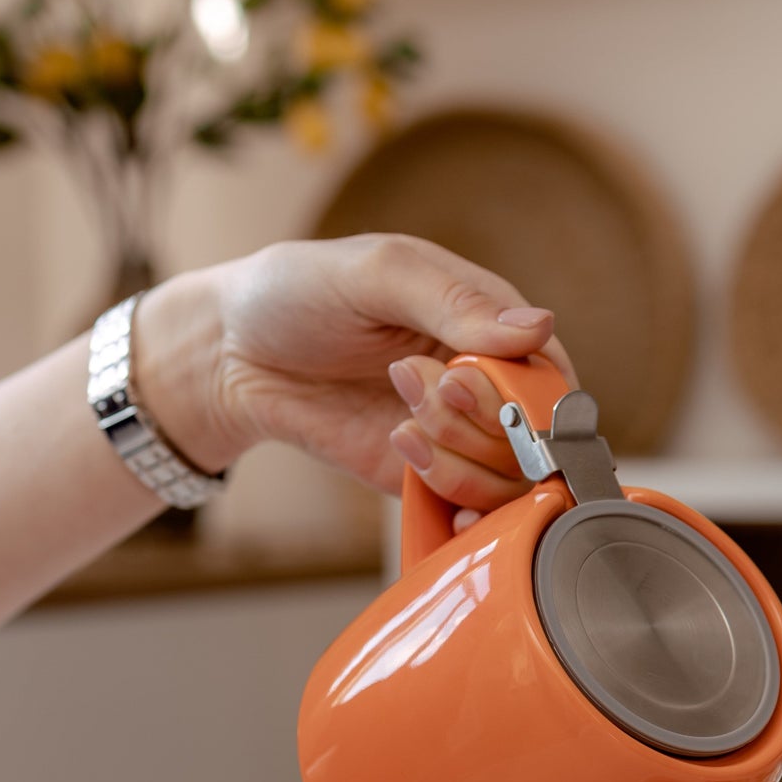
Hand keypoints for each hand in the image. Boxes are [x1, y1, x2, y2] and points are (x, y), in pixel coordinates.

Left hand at [136, 234, 575, 510]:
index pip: (550, 372)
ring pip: (508, 478)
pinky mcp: (430, 477)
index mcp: (489, 321)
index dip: (521, 393)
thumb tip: (539, 329)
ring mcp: (461, 435)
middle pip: (533, 435)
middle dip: (475, 423)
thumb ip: (455, 302)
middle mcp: (487, 382)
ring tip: (400, 428)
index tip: (458, 382)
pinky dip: (462, 507)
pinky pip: (473, 508)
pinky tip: (422, 478)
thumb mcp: (375, 274)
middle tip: (406, 385)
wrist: (231, 355)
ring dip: (457, 460)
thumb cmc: (300, 293)